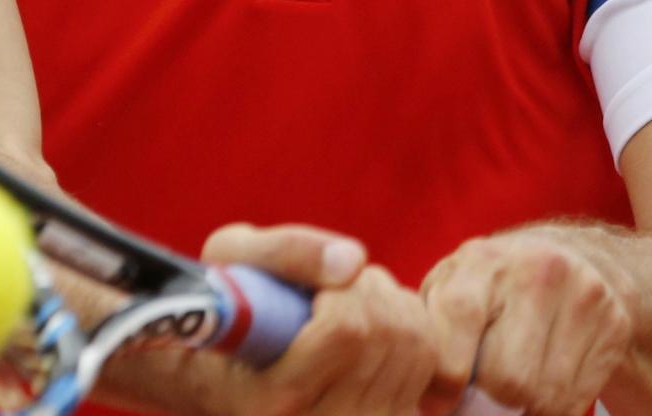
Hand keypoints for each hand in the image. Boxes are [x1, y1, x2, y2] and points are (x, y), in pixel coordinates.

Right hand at [196, 223, 443, 415]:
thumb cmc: (222, 307)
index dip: (341, 289)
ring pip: (415, 343)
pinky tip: (376, 318)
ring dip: (390, 300)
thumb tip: (354, 260)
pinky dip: (409, 321)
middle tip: (335, 283)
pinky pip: (429, 360)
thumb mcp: (228, 260)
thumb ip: (285, 252)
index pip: (347, 330)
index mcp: (274, 399)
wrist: (228, 368)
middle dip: (367, 287)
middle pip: (387, 333)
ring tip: (352, 296)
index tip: (317, 285)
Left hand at [421, 227, 637, 415]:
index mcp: (482, 260)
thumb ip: (431, 331)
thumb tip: (425, 392)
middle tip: (484, 387)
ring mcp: (582, 295)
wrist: (573, 257)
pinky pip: (577, 400)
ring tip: (514, 383)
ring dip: (522, 406)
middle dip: (488, 395)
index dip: (445, 377)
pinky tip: (544, 380)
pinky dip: (553, 407)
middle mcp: (536, 271)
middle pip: (507, 377)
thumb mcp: (452, 288)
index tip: (441, 400)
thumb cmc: (492, 286)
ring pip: (544, 396)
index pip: (459, 319)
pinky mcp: (614, 324)